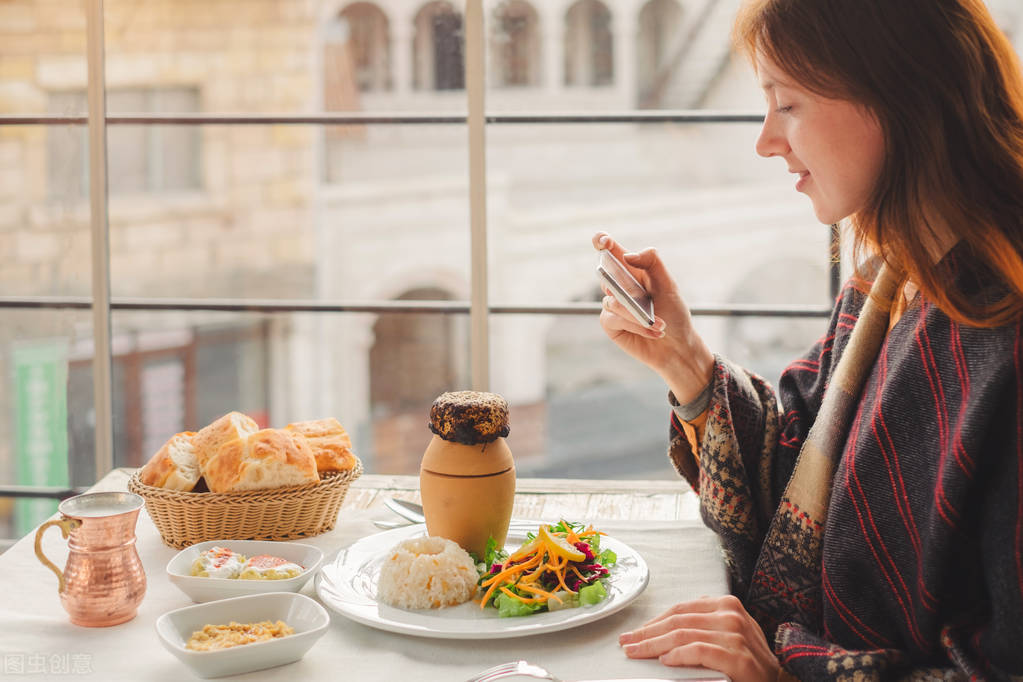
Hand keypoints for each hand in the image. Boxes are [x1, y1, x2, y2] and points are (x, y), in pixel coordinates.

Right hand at [592, 232, 713, 403]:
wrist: (677, 347)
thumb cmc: (674, 314)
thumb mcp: (669, 285)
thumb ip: (652, 262)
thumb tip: (627, 255)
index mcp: (633, 269)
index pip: (611, 250)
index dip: (602, 241)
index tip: (602, 240)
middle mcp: (619, 284)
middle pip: (605, 272)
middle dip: (617, 281)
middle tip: (634, 292)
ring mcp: (612, 304)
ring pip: (612, 299)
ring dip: (638, 313)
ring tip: (660, 324)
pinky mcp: (610, 323)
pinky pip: (613, 317)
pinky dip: (634, 325)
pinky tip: (653, 331)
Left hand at [619, 595, 779, 681]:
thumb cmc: (750, 664)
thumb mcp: (725, 638)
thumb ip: (700, 630)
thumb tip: (660, 634)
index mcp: (726, 605)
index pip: (680, 609)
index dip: (653, 622)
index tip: (634, 633)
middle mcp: (731, 615)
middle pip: (678, 621)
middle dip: (647, 634)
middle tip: (626, 643)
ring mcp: (737, 635)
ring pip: (683, 635)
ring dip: (654, 645)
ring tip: (636, 653)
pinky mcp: (739, 658)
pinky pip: (700, 652)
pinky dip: (679, 655)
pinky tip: (665, 660)